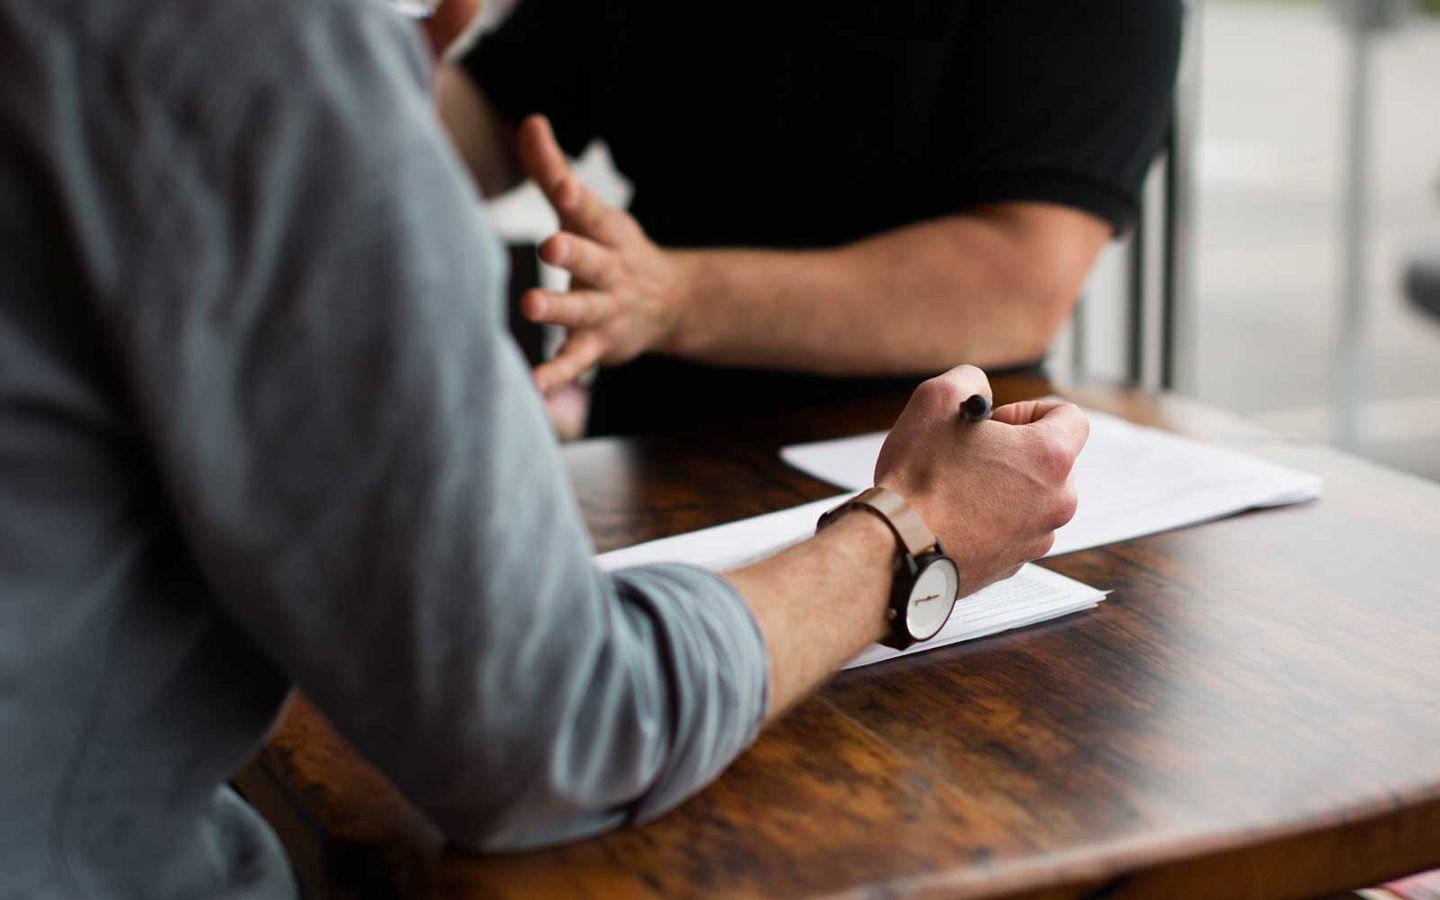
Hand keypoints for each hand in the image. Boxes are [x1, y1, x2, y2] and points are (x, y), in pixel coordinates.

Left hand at [516, 115, 690, 392]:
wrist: (669, 305)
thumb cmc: (610, 249)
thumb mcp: (587, 211)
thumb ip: (552, 170)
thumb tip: (530, 120)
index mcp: (606, 232)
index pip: (591, 211)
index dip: (575, 196)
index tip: (561, 186)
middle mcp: (610, 270)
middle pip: (592, 259)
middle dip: (573, 252)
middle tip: (551, 244)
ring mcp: (607, 310)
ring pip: (582, 310)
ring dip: (559, 309)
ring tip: (531, 305)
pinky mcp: (599, 345)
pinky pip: (576, 361)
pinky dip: (556, 373)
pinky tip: (533, 384)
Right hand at [874, 366, 1087, 593]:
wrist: (898, 547)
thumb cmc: (918, 477)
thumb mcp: (935, 400)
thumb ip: (969, 380)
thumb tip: (979, 392)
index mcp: (1049, 457)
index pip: (1070, 417)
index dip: (1030, 410)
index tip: (996, 423)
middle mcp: (1057, 501)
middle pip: (1051, 461)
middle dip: (1014, 452)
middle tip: (970, 454)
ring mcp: (1038, 537)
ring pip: (1031, 497)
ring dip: (1002, 486)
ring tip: (956, 487)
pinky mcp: (1015, 563)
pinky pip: (1012, 529)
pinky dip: (990, 519)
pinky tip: (953, 516)